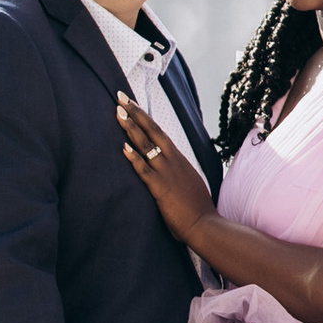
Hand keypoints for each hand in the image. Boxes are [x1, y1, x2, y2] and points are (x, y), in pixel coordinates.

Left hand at [119, 95, 214, 241]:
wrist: (205, 225)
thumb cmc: (197, 208)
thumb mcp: (188, 183)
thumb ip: (177, 172)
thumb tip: (169, 168)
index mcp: (179, 159)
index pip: (160, 133)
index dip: (145, 118)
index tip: (132, 104)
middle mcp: (173, 161)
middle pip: (152, 131)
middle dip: (135, 113)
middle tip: (121, 97)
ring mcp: (167, 173)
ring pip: (147, 146)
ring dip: (131, 129)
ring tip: (118, 113)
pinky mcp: (161, 188)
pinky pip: (145, 170)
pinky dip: (134, 158)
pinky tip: (123, 147)